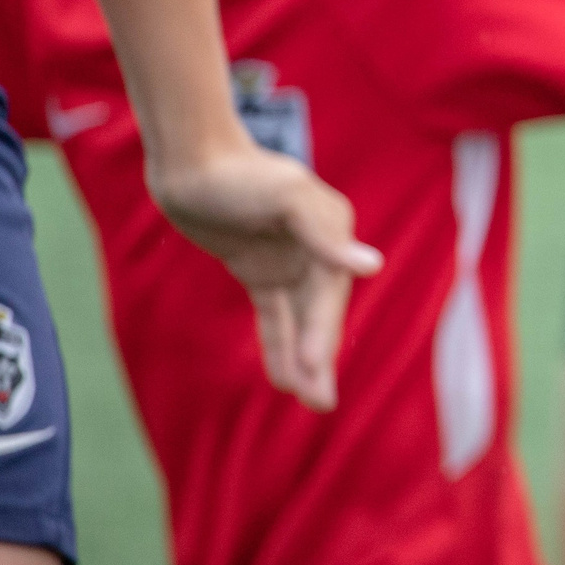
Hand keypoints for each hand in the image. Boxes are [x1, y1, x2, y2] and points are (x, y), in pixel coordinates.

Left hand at [149, 144, 382, 410]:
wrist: (192, 160)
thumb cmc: (240, 174)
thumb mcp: (285, 196)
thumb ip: (326, 234)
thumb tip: (371, 266)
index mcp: (333, 231)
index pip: (329, 295)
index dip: (321, 335)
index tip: (312, 373)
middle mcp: (317, 249)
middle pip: (319, 313)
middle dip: (319, 358)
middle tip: (321, 404)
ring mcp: (288, 261)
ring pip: (299, 320)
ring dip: (303, 358)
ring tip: (311, 402)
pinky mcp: (259, 270)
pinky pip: (274, 315)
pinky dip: (279, 344)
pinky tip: (282, 378)